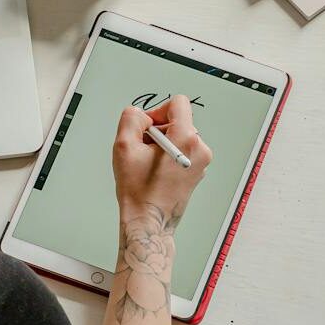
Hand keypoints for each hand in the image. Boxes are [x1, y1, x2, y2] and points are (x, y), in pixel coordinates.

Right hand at [111, 96, 211, 222]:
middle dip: (158, 129)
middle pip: (178, 120)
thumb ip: (131, 118)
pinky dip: (168, 154)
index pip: (178, 103)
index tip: (148, 127)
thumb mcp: (124, 145)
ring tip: (149, 162)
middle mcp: (200, 149)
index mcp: (186, 138)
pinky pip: (183, 150)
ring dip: (162, 143)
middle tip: (143, 149)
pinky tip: (156, 170)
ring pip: (179, 135)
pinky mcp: (197, 171)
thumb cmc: (139, 190)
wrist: (148, 220)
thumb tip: (141, 115)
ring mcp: (201, 162)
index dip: (157, 110)